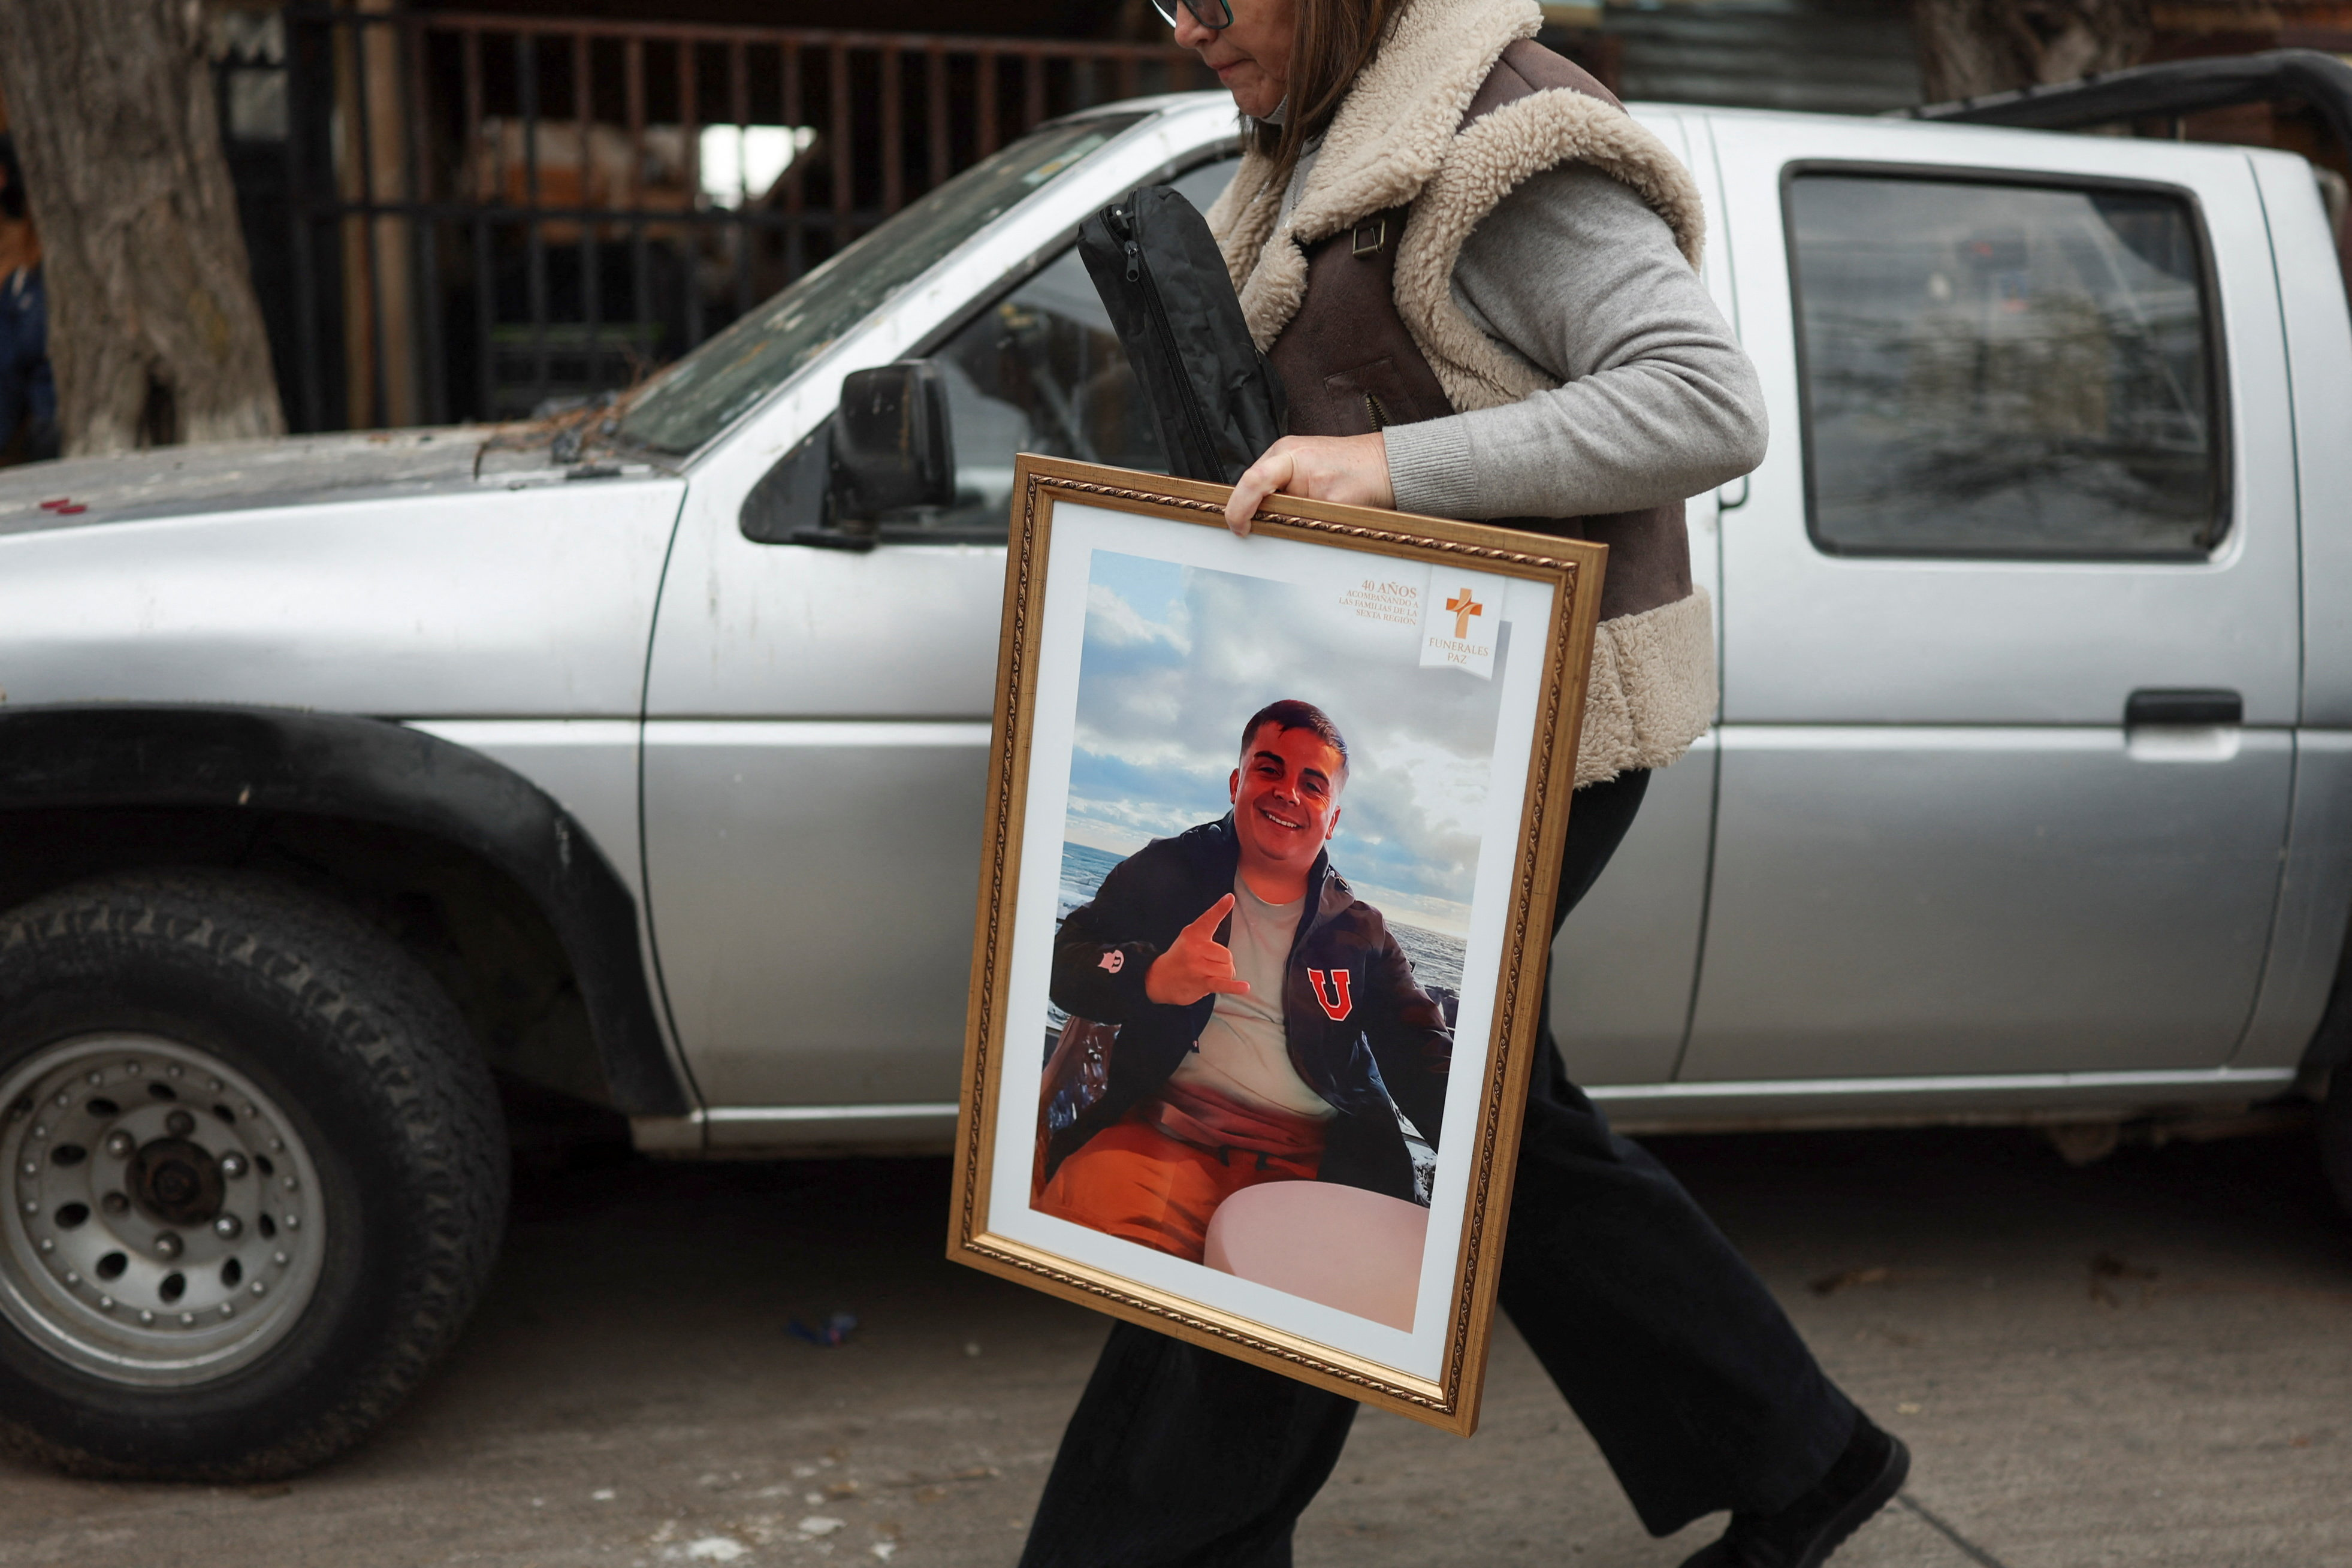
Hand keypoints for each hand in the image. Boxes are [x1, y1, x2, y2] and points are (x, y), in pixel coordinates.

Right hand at [1144, 894, 1249, 1005]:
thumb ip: (1207, 927)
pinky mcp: (1201, 983)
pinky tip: (1244, 987)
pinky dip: (1234, 987)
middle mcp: (1195, 948)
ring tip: (1210, 975)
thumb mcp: (1189, 937)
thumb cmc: (1180, 956)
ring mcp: (1198, 967)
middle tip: (1209, 965)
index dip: (1220, 908)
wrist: (1158, 979)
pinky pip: (1222, 984)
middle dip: (1224, 963)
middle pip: (1227, 955)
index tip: (1230, 898)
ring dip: (1224, 976)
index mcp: (1193, 934)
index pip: (1209, 919)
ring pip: (1228, 970)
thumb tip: (1229, 902)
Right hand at [1224, 433, 1394, 535]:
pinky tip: (1283, 512)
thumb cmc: (1366, 478)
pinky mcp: (1293, 462)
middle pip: (1249, 483)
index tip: (1240, 530)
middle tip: (1251, 532)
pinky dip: (1272, 499)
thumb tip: (1274, 530)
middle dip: (1248, 508)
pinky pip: (1271, 483)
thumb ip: (1297, 516)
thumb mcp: (1331, 506)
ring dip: (1261, 505)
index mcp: (1291, 456)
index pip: (1253, 481)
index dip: (1240, 509)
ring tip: (1269, 522)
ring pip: (1258, 485)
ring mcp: (1287, 454)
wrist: (1384, 465)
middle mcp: (1283, 450)